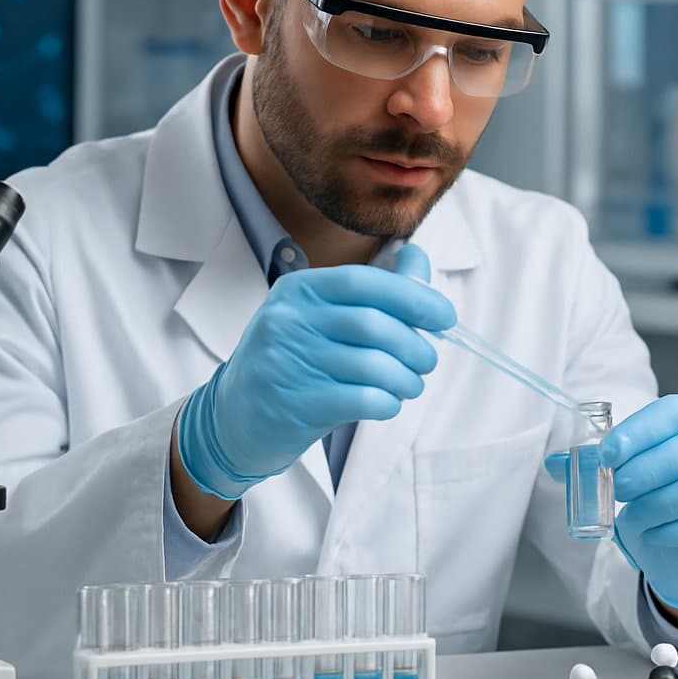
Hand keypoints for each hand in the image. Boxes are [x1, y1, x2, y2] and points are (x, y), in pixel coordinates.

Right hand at [177, 244, 454, 498]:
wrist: (232, 417)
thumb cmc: (292, 361)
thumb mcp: (322, 317)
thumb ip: (373, 290)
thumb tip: (418, 260)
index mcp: (299, 289)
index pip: (366, 282)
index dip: (414, 297)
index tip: (444, 317)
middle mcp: (289, 319)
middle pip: (374, 325)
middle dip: (415, 345)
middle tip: (426, 361)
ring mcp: (288, 361)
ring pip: (372, 366)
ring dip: (406, 379)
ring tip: (410, 385)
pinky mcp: (294, 403)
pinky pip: (360, 399)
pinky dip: (386, 403)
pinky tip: (387, 404)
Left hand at [602, 395, 677, 612]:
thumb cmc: (666, 495)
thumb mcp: (633, 471)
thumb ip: (597, 464)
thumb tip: (554, 464)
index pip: (675, 412)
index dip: (639, 431)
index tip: (608, 453)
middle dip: (647, 470)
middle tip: (618, 488)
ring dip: (658, 504)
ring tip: (632, 516)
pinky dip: (674, 531)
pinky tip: (653, 533)